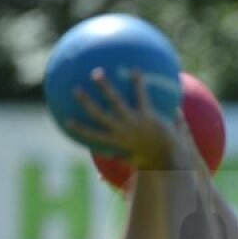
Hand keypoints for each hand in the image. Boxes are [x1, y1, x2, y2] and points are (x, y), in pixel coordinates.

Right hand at [67, 69, 181, 169]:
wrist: (172, 157)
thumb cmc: (155, 158)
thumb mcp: (136, 160)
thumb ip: (124, 158)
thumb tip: (113, 169)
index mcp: (117, 142)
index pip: (93, 135)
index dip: (79, 129)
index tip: (65, 120)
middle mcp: (122, 131)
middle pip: (99, 114)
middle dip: (86, 102)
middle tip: (75, 90)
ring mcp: (134, 122)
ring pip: (115, 102)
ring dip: (105, 87)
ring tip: (96, 73)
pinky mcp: (148, 116)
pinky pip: (140, 95)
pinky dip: (137, 83)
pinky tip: (135, 69)